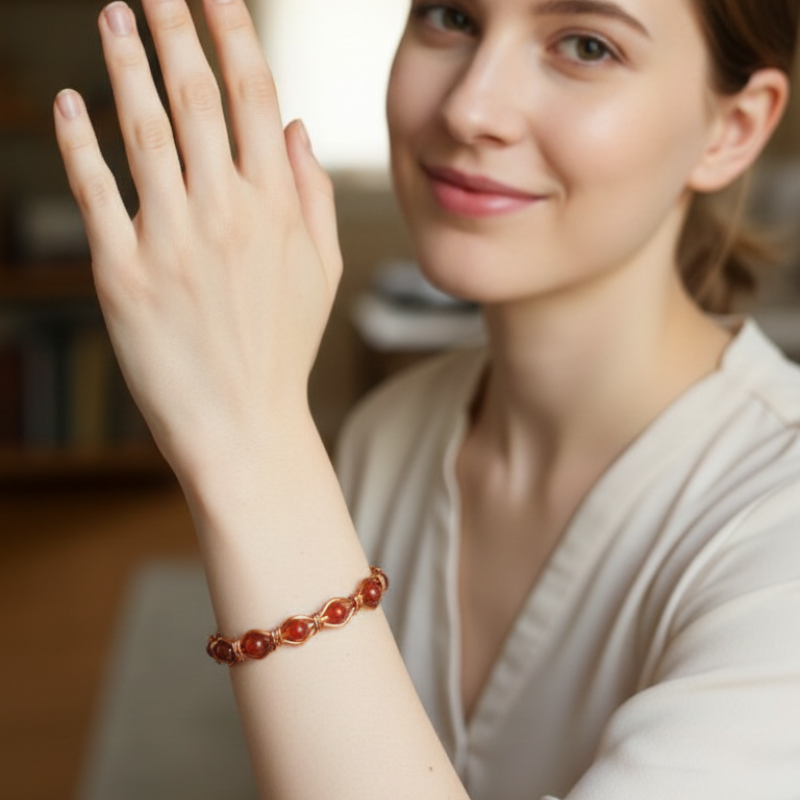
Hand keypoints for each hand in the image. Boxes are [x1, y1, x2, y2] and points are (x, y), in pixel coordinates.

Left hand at [54, 0, 341, 476]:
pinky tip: (68, 101)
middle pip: (196, 95)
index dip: (232, 32)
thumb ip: (313, 194)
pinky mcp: (122, 273)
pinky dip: (77, 141)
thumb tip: (296, 125)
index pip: (255, 96)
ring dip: (124, 61)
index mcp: (277, 209)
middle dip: (174, 25)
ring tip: (112, 13)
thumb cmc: (282, 347)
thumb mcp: (323, 272)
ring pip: (141, 128)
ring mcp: (170, 241)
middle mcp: (225, 213)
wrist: (243, 425)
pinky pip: (95, 191)